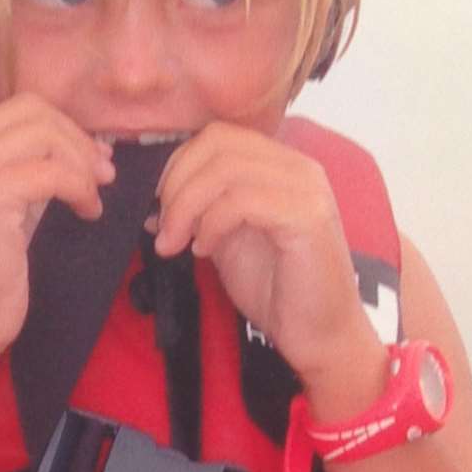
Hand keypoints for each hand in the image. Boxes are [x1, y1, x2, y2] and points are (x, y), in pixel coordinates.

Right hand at [0, 93, 114, 361]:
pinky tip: (87, 214)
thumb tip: (85, 144)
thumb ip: (29, 171)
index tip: (92, 160)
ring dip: (81, 163)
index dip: (63, 127)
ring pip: (44, 133)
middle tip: (103, 175)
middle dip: (77, 140)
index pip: (20, 108)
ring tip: (93, 198)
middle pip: (33, 111)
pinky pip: (52, 171)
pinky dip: (80, 188)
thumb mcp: (8, 208)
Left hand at [152, 122, 380, 400]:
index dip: (177, 166)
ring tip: (177, 243)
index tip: (156, 207)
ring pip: (225, 169)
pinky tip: (205, 250)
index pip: (217, 135)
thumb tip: (153, 200)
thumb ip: (199, 210)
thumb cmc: (274, 288)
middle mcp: (297, 166)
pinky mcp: (307, 216)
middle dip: (176, 184)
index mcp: (278, 164)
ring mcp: (306, 188)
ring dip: (186, 207)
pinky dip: (212, 223)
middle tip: (162, 228)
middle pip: (218, 142)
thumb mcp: (225, 237)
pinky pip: (242, 200)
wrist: (318, 335)